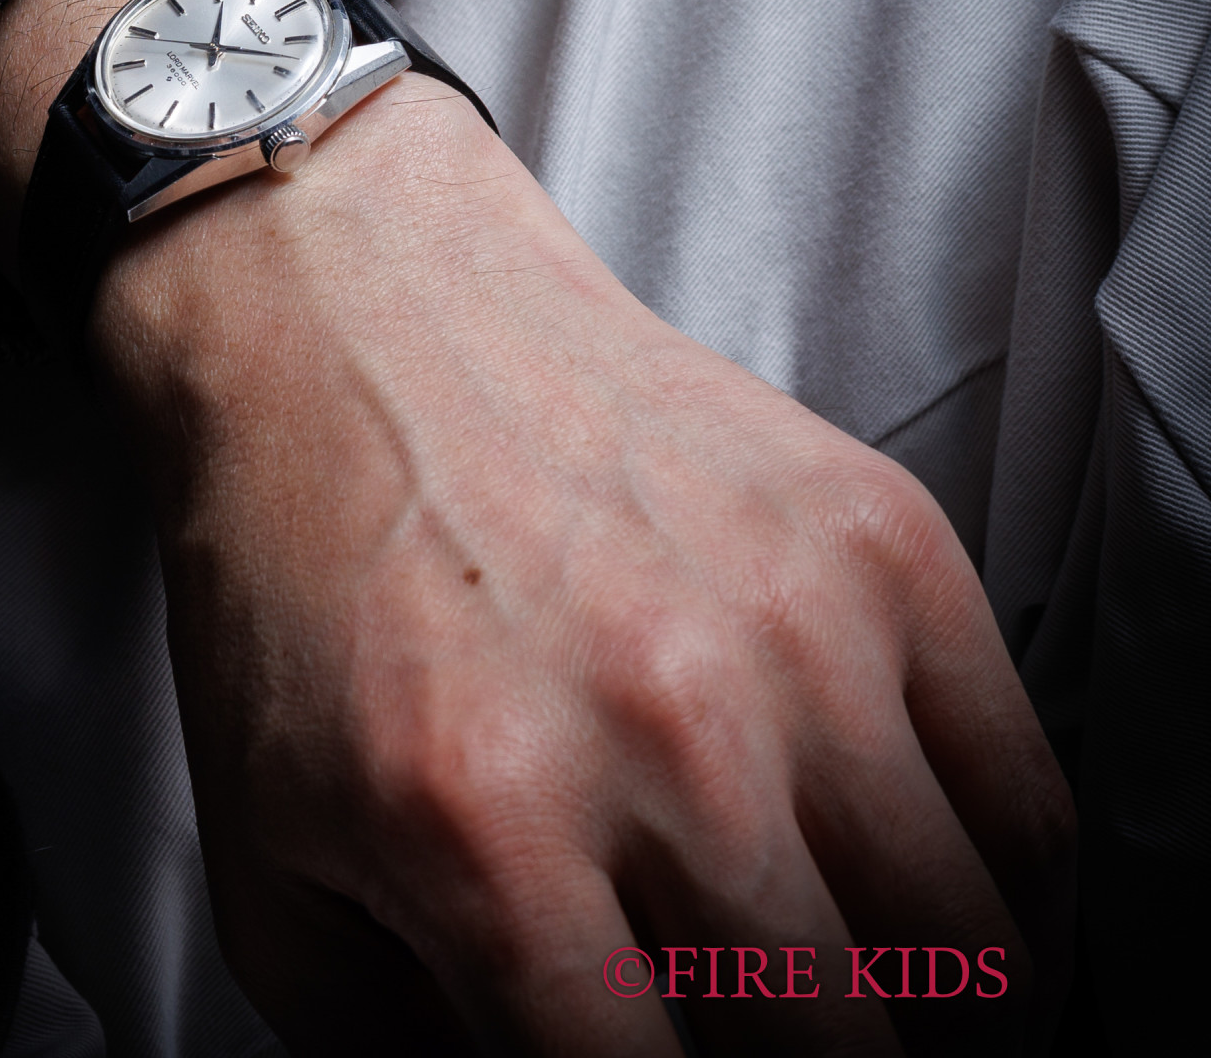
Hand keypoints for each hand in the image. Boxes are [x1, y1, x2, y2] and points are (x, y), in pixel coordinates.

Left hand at [91, 75, 1073, 1054]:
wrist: (348, 314)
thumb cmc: (299, 569)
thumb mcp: (268, 854)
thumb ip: (386, 1048)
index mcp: (487, 828)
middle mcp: (661, 731)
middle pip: (842, 1052)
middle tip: (766, 1049)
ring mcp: (791, 622)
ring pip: (975, 952)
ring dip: (933, 1021)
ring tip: (866, 1008)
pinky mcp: (874, 531)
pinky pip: (1029, 795)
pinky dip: (1007, 893)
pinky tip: (922, 895)